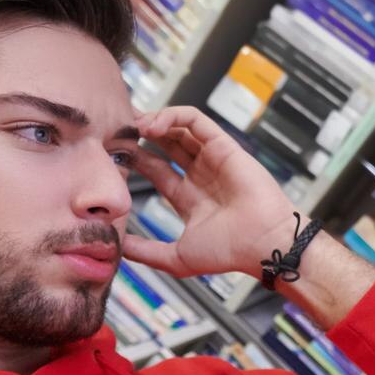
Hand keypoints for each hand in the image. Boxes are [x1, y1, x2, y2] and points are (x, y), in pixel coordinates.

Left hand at [122, 107, 302, 280]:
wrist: (261, 244)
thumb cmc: (227, 253)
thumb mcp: (177, 258)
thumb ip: (146, 252)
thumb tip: (117, 248)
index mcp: (190, 197)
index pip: (157, 170)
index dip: (135, 159)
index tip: (113, 156)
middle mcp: (201, 175)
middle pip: (166, 145)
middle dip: (141, 136)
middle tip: (117, 131)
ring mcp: (212, 158)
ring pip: (179, 129)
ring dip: (154, 122)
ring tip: (133, 125)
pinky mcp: (223, 145)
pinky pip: (195, 120)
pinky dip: (173, 116)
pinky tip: (153, 126)